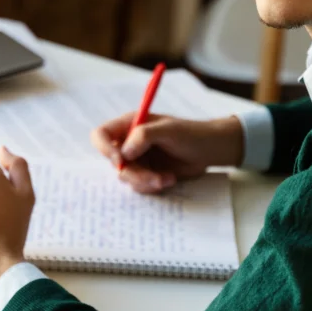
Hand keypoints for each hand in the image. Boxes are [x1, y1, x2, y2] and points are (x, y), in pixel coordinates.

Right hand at [91, 113, 243, 193]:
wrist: (210, 150)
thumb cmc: (191, 133)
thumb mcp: (169, 130)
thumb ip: (144, 135)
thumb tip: (124, 151)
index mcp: (130, 125)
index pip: (101, 135)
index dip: (104, 148)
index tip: (119, 161)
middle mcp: (130, 142)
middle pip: (114, 163)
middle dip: (134, 173)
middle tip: (154, 177)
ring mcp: (138, 159)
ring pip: (126, 178)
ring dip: (146, 181)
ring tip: (167, 178)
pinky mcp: (147, 174)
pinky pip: (139, 186)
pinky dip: (153, 186)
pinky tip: (169, 179)